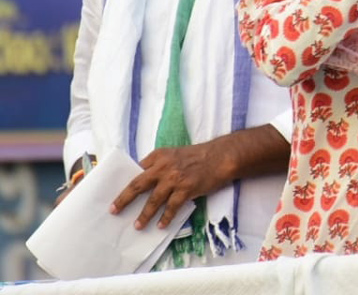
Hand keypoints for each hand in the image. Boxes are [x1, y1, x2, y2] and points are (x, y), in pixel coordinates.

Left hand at [110, 144, 226, 229]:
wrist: (221, 156)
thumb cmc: (199, 155)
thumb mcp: (175, 154)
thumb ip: (160, 164)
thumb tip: (145, 181)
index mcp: (159, 156)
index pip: (136, 169)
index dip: (125, 182)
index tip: (115, 193)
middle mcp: (164, 167)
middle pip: (138, 185)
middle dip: (124, 199)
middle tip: (114, 210)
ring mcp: (175, 178)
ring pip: (153, 200)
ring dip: (144, 214)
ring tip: (137, 225)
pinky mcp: (186, 189)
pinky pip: (172, 207)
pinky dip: (165, 217)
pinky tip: (161, 225)